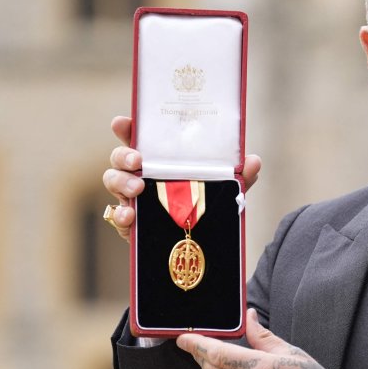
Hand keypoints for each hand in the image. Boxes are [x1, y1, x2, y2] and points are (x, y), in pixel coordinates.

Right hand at [102, 116, 262, 241]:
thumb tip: (253, 161)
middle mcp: (140, 175)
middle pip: (119, 157)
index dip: (127, 127)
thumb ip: (239, 177)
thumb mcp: (224, 190)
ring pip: (113, 182)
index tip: (122, 122)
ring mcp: (131, 198)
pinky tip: (130, 215)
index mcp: (160, 160)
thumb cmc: (206, 207)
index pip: (139, 138)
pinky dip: (120, 214)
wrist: (202, 246)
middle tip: (138, 161)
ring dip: (121, 182)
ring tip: (137, 188)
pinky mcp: (130, 224)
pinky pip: (116, 216)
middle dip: (123, 155)